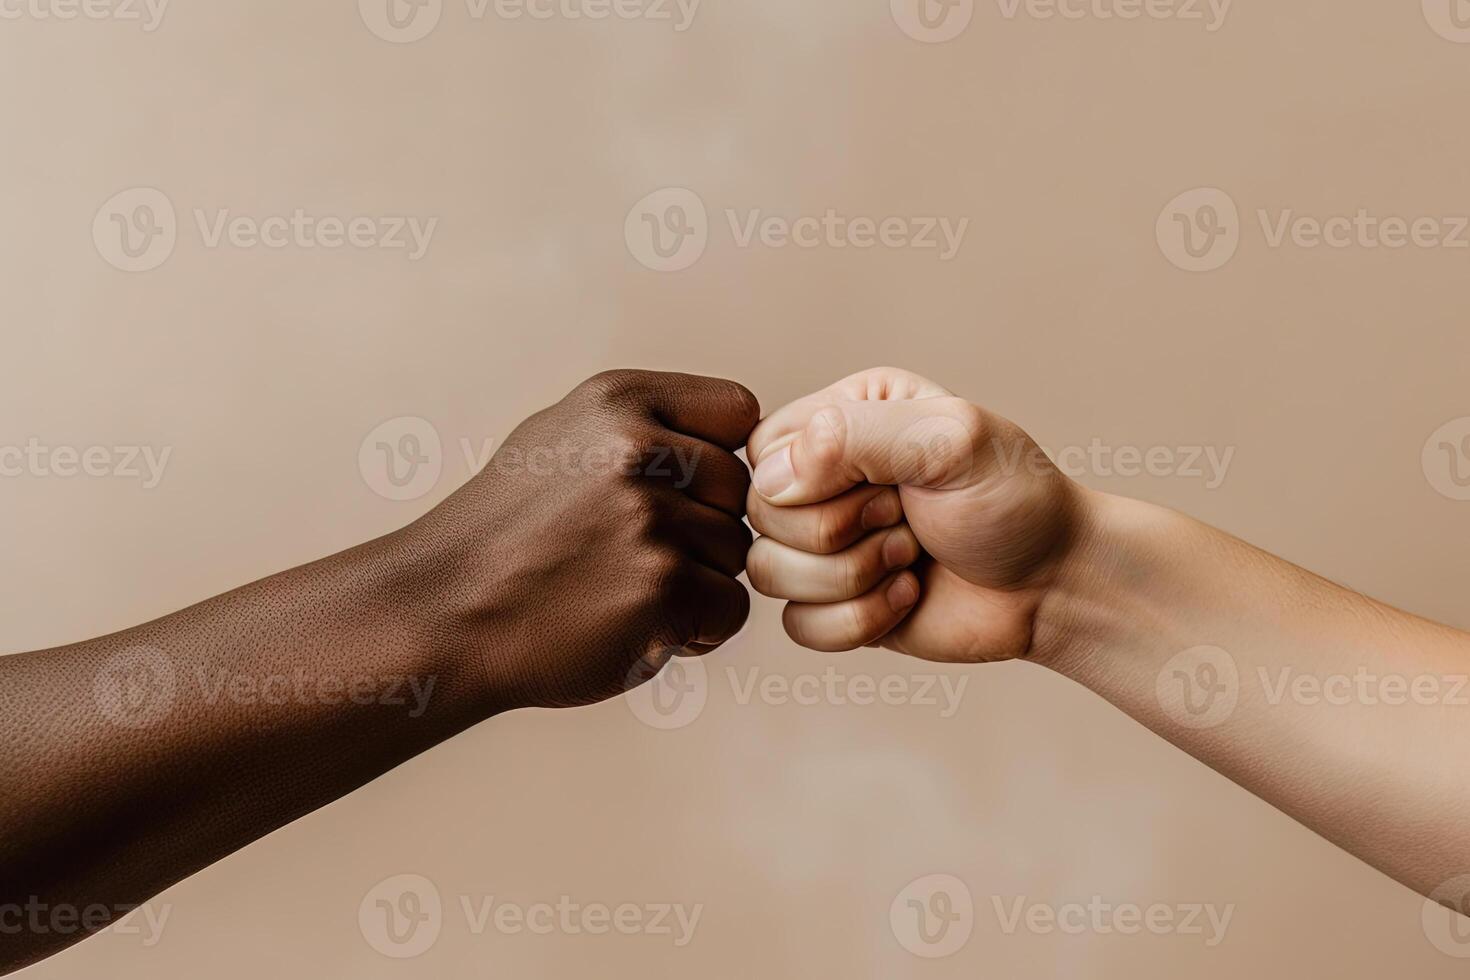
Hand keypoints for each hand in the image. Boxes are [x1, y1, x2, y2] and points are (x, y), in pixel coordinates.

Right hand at [404, 369, 760, 709]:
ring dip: (698, 584)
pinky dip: (697, 631)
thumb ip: (645, 426)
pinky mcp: (661, 585)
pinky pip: (730, 608)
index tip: (679, 495)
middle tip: (637, 557)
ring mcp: (650, 517)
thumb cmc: (504, 537)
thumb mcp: (559, 438)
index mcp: (617, 400)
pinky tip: (639, 628)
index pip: (738, 411)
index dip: (719, 460)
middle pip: (740, 490)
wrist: (441, 615)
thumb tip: (735, 436)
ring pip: (736, 552)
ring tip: (624, 592)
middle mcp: (637, 448)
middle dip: (706, 529)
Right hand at [745, 367, 1085, 661]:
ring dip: (851, 577)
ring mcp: (825, 544)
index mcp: (844, 417)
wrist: (1055, 584)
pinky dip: (857, 621)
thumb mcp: (950, 440)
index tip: (889, 483)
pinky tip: (906, 598)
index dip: (811, 481)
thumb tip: (773, 479)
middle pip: (761, 516)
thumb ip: (856, 435)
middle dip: (843, 531)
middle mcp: (825, 477)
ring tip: (910, 558)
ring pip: (768, 573)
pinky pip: (796, 626)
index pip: (765, 450)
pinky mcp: (833, 604)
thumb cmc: (1014, 500)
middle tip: (908, 522)